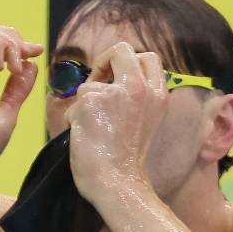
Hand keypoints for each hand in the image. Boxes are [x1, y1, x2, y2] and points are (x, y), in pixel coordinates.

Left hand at [68, 43, 166, 203]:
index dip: (126, 61)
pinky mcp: (90, 102)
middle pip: (120, 50)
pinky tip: (85, 135)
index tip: (114, 76)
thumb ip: (135, 96)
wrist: (117, 181)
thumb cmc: (126, 157)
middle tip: (96, 81)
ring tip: (94, 129)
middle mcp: (140, 89)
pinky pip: (74, 103)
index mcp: (158, 94)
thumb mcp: (145, 119)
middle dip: (102, 62)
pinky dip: (74, 118)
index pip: (147, 57)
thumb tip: (108, 77)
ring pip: (89, 84)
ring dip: (84, 104)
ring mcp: (115, 94)